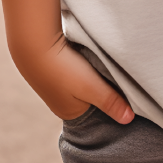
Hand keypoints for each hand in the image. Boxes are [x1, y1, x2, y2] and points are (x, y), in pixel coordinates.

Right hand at [12, 35, 134, 123]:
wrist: (33, 43)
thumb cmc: (63, 69)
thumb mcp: (92, 88)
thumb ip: (111, 103)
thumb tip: (129, 120)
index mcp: (70, 113)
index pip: (98, 113)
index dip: (112, 104)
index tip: (125, 92)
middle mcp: (62, 102)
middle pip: (92, 98)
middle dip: (103, 89)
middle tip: (116, 76)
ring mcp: (56, 85)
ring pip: (84, 83)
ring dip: (94, 75)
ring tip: (102, 65)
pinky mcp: (54, 68)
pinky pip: (76, 70)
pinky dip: (84, 65)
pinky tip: (88, 57)